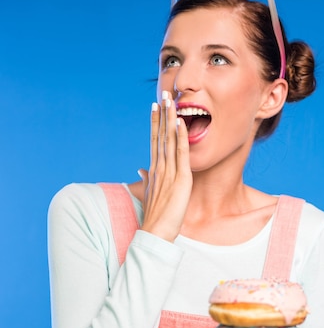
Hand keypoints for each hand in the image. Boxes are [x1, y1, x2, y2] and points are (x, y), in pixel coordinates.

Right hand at [138, 91, 191, 241]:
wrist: (155, 233)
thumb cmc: (155, 218)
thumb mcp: (150, 195)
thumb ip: (145, 180)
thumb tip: (140, 171)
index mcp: (154, 171)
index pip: (155, 141)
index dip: (155, 123)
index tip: (155, 107)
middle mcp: (159, 167)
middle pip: (160, 135)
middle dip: (162, 114)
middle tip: (164, 94)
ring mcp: (168, 172)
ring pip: (169, 140)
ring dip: (170, 118)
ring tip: (171, 100)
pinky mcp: (180, 179)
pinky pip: (181, 153)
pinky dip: (180, 137)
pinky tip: (180, 122)